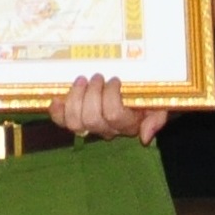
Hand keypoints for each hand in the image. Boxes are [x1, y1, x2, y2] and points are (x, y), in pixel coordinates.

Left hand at [51, 74, 167, 142]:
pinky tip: (57, 98)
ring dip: (76, 97)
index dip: (111, 96)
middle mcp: (107, 129)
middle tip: (97, 77)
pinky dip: (56, 111)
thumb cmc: (146, 97)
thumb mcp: (159, 105)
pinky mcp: (74, 119)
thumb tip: (144, 137)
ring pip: (75, 121)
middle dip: (91, 94)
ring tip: (82, 80)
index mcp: (127, 124)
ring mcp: (89, 126)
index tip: (114, 80)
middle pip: (92, 119)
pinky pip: (61, 121)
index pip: (114, 115)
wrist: (134, 93)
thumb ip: (157, 120)